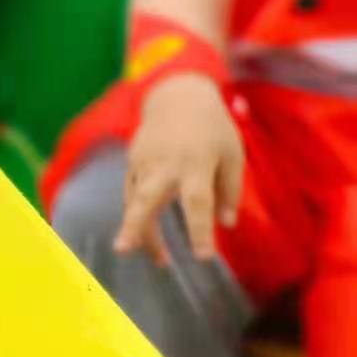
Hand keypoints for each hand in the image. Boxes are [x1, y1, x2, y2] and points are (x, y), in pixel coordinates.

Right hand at [117, 73, 245, 263]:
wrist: (177, 96)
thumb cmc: (213, 128)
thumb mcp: (232, 154)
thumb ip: (230, 190)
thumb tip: (225, 224)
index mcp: (196, 162)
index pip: (196, 202)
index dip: (199, 230)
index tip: (203, 257)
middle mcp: (165, 164)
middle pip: (146, 199)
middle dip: (134, 226)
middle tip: (123, 250)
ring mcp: (144, 162)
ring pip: (135, 202)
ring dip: (140, 232)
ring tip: (158, 260)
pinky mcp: (132, 162)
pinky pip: (132, 193)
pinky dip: (138, 214)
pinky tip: (148, 234)